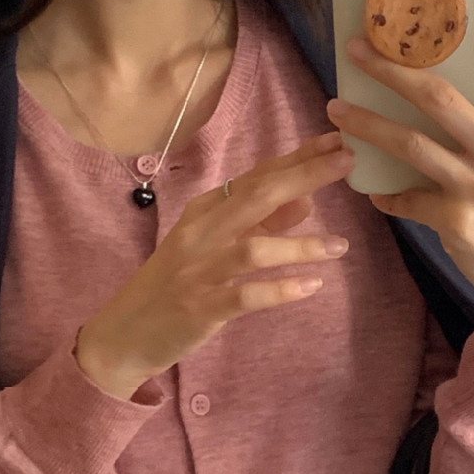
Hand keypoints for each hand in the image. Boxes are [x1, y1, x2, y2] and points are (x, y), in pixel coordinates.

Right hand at [74, 132, 354, 398]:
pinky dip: (280, 289)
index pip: (256, 176)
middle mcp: (201, 233)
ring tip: (340, 246)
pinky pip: (245, 295)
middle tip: (346, 161)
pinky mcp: (201, 308)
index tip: (336, 141)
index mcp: (205, 211)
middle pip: (257, 196)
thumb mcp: (215, 245)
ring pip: (254, 248)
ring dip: (300, 245)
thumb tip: (305, 199)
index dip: (297, 158)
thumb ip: (259, 223)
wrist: (126, 333)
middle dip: (304, 175)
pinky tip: (312, 286)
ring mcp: (199, 270)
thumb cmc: (176, 284)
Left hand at [326, 0, 473, 363]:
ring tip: (335, 110)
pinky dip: (386, 193)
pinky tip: (373, 190)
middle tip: (358, 51)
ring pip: (410, 143)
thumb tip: (448, 92)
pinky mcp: (457, 220)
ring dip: (366, 125)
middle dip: (391, 69)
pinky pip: (406, 196)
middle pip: (443, 96)